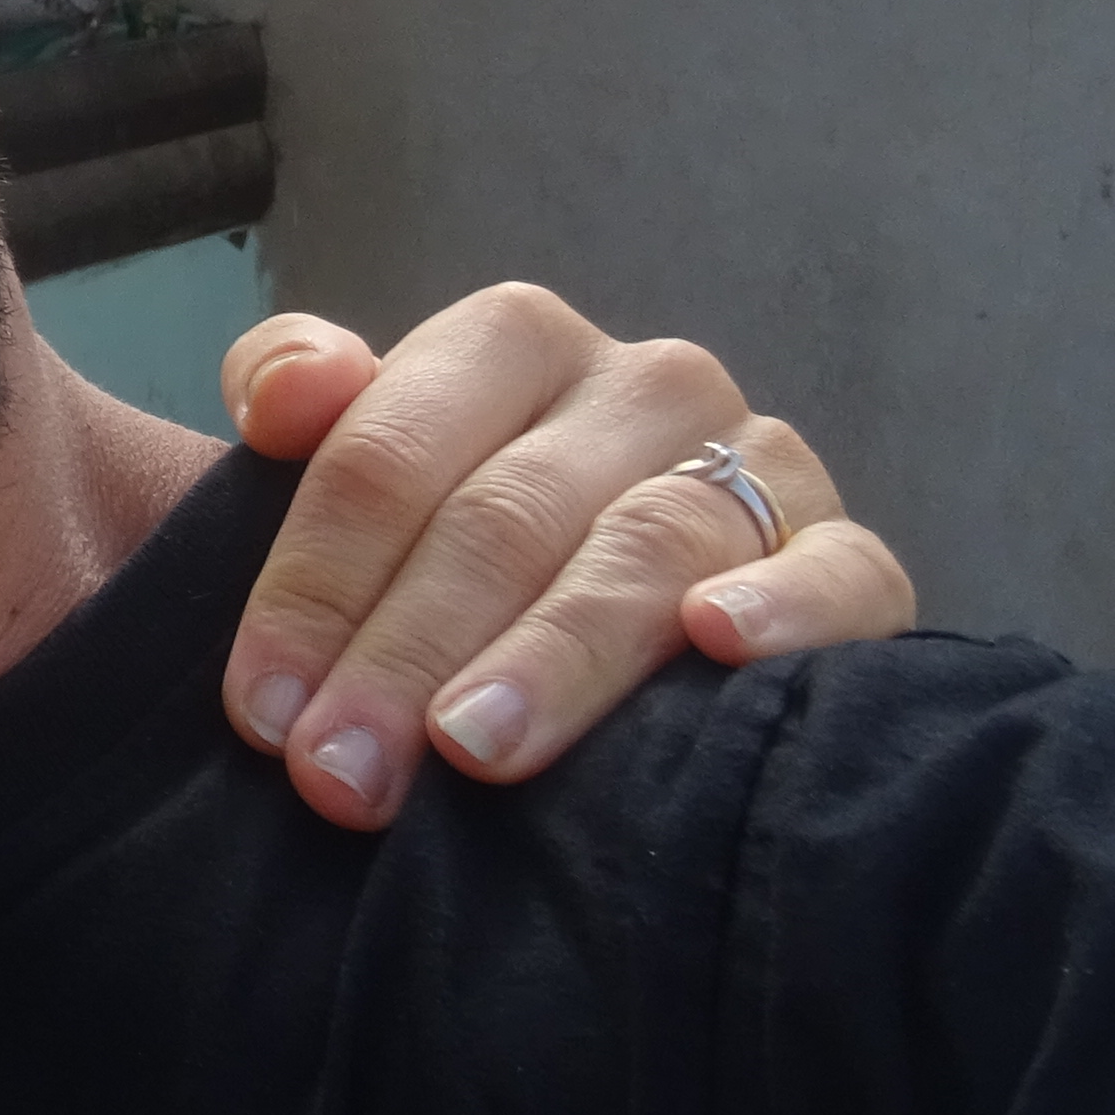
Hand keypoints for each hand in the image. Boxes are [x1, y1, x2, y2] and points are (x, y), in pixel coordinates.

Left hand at [216, 286, 916, 827]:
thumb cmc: (449, 543)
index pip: (386, 452)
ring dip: (554, 654)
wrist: (602, 604)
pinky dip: (783, 607)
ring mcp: (756, 464)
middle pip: (504, 514)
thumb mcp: (359, 455)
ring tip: (475, 750)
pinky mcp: (851, 558)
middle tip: (341, 773)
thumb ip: (289, 383)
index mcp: (510, 341)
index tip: (263, 711)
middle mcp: (641, 383)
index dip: (312, 582)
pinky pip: (840, 574)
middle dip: (407, 653)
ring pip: (646, 547)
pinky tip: (716, 643)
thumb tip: (285, 395)